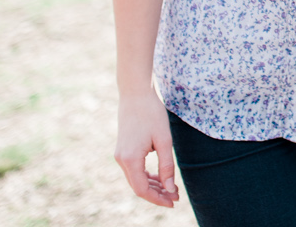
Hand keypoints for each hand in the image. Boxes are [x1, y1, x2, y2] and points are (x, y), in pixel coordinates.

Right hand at [115, 91, 179, 207]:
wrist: (135, 93)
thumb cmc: (152, 114)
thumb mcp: (164, 140)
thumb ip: (167, 166)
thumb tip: (170, 189)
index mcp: (130, 159)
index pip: (142, 190)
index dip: (158, 199)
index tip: (173, 202)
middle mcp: (121, 160)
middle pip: (138, 187)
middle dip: (157, 194)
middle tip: (176, 196)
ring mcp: (120, 155)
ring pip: (136, 179)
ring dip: (153, 185)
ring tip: (171, 188)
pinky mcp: (123, 150)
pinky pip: (134, 170)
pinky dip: (146, 176)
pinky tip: (160, 176)